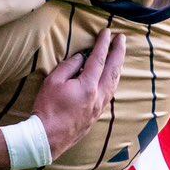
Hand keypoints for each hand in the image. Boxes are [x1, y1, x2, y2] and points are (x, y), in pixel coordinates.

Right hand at [30, 28, 125, 157]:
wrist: (47, 138)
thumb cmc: (47, 109)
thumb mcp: (53, 82)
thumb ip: (69, 66)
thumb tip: (81, 58)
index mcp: (88, 86)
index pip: (99, 59)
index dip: (104, 44)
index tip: (108, 32)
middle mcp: (98, 96)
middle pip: (113, 70)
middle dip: (119, 52)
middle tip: (122, 39)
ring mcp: (99, 107)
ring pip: (114, 83)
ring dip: (118, 67)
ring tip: (119, 56)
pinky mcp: (96, 115)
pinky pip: (109, 94)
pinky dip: (112, 81)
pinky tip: (111, 78)